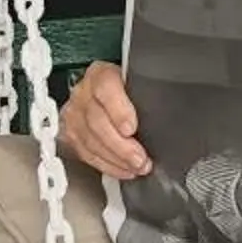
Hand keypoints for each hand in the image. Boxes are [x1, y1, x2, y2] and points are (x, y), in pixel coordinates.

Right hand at [60, 61, 149, 179]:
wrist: (112, 94)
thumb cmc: (130, 89)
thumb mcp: (140, 84)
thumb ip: (149, 95)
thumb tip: (170, 115)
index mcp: (101, 73)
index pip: (105, 88)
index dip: (118, 110)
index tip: (132, 128)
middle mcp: (83, 92)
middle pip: (96, 120)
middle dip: (120, 145)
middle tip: (140, 158)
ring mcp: (74, 114)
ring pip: (90, 140)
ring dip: (116, 159)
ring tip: (137, 167)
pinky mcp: (71, 134)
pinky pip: (86, 154)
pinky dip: (107, 165)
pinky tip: (124, 169)